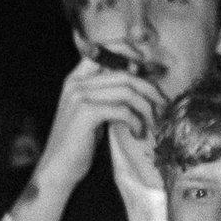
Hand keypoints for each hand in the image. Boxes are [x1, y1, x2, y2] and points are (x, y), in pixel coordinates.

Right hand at [9, 50, 162, 220]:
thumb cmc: (79, 144)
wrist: (58, 169)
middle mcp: (76, 82)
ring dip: (147, 107)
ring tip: (153, 123)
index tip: (150, 71)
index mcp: (76, 78)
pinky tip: (138, 133)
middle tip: (162, 105)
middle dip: (150, 88)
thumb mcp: (92, 112)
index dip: (132, 54)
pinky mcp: (86, 113)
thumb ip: (106, 95)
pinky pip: (123, 109)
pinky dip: (136, 122)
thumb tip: (139, 81)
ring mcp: (80, 96)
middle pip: (124, 72)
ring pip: (127, 90)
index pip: (106, 50)